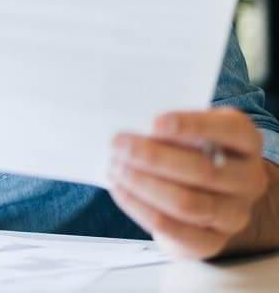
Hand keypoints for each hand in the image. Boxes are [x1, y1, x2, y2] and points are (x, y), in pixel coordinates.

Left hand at [108, 107, 268, 258]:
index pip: (231, 130)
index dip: (194, 126)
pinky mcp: (211, 242)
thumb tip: (131, 124)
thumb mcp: (187, 132)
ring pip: (187, 203)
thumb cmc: (188, 152)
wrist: (199, 197)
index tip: (155, 123)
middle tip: (119, 145)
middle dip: (154, 157)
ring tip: (115, 167)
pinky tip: (120, 189)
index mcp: (246, 143)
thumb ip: (170, 127)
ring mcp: (234, 214)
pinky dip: (140, 207)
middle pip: (204, 171)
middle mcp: (248, 179)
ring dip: (143, 184)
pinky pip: (173, 228)